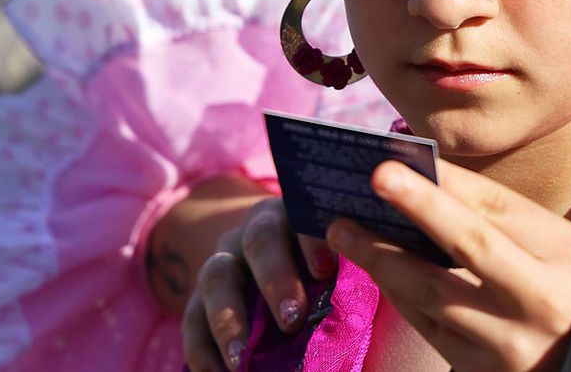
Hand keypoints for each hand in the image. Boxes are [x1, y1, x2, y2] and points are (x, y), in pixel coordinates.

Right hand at [179, 194, 336, 371]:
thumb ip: (353, 271)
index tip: (325, 268)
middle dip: (275, 279)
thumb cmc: (330, 272)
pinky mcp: (199, 297)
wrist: (290, 275)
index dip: (311, 240)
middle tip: (292, 319)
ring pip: (216, 278)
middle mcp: (256, 230)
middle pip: (259, 241)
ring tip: (242, 358)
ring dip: (229, 320)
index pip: (303, 215)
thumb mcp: (340, 263)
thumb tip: (379, 284)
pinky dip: (201, 350)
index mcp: (297, 214)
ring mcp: (224, 261)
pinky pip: (192, 320)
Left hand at [328, 159, 570, 371]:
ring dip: (384, 258)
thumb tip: (429, 179)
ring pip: (433, 294)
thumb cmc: (565, 288)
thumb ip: (501, 219)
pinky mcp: (477, 369)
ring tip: (344, 229)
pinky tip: (375, 267)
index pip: (499, 210)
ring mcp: (506, 343)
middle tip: (374, 178)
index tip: (403, 157)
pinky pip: (426, 325)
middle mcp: (539, 300)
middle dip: (420, 208)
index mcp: (564, 256)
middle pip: (470, 247)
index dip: (448, 182)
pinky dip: (398, 292)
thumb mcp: (556, 247)